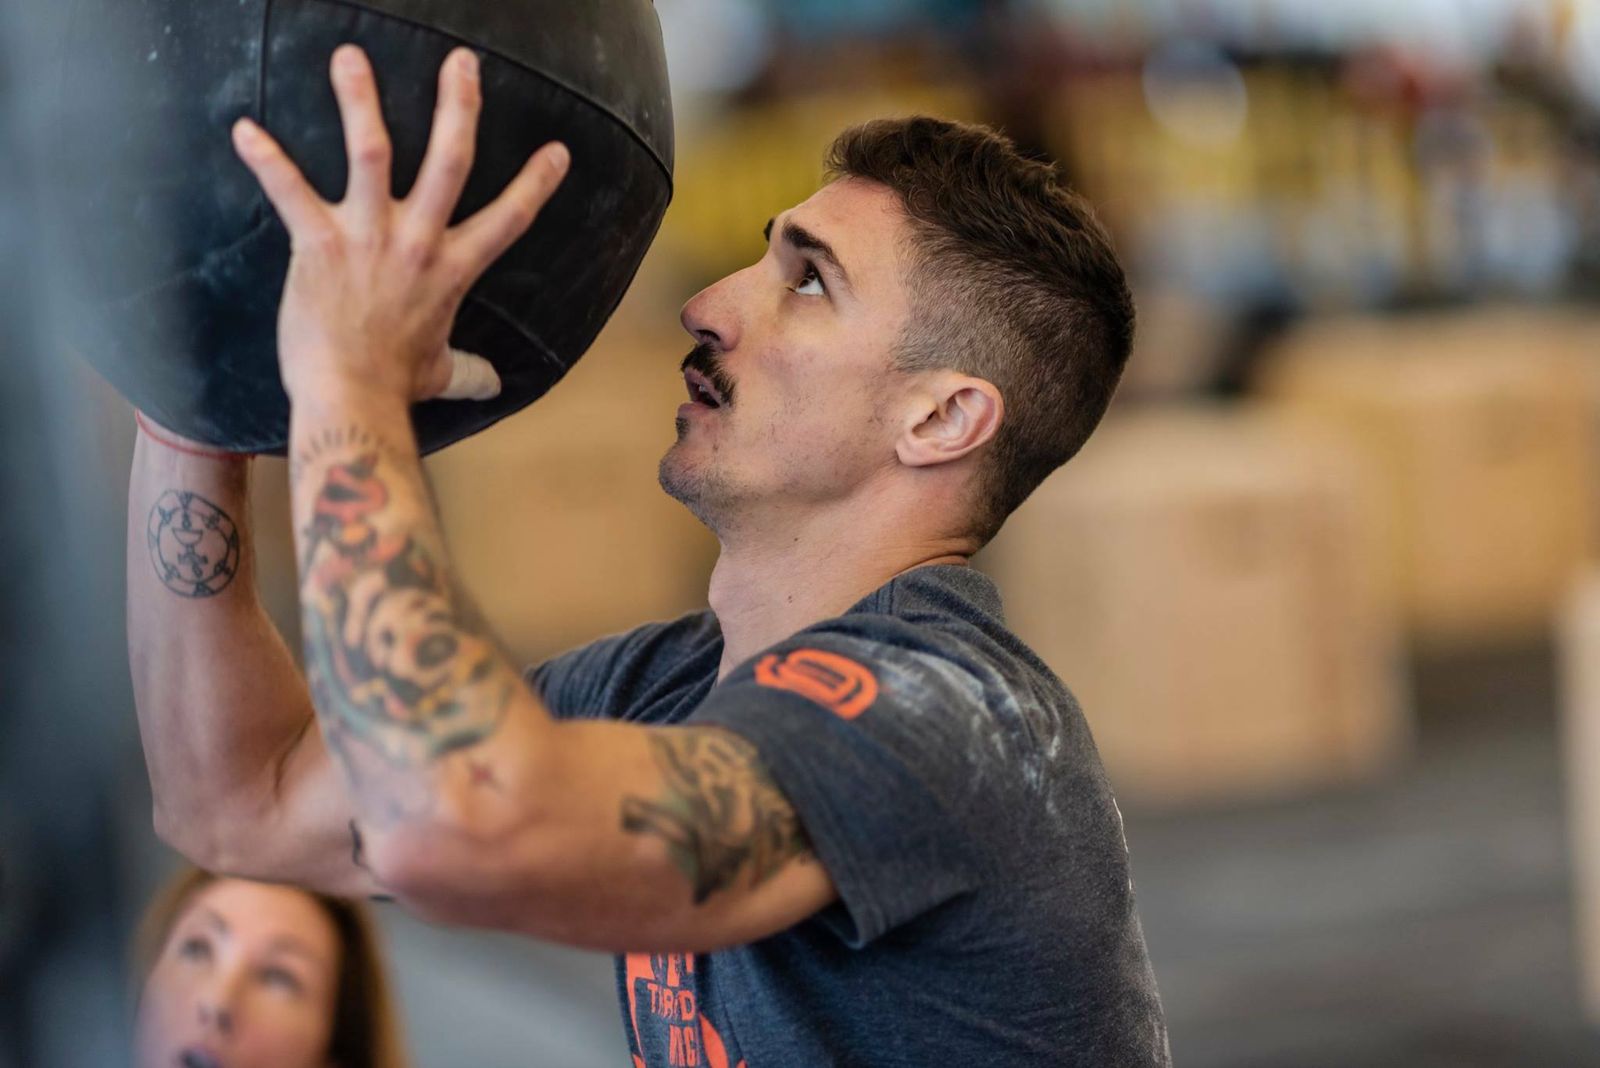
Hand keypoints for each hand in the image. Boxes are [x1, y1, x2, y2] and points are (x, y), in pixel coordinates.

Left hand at [231, 45, 569, 404]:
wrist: (351, 397)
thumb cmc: (394, 386)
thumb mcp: (440, 373)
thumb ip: (469, 371)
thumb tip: (493, 384)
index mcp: (451, 269)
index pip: (508, 219)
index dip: (536, 184)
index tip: (557, 151)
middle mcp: (418, 242)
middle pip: (449, 161)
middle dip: (457, 106)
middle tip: (461, 63)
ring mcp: (369, 237)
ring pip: (372, 152)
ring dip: (360, 101)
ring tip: (350, 58)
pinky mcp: (319, 243)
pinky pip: (290, 191)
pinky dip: (265, 160)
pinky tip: (243, 130)